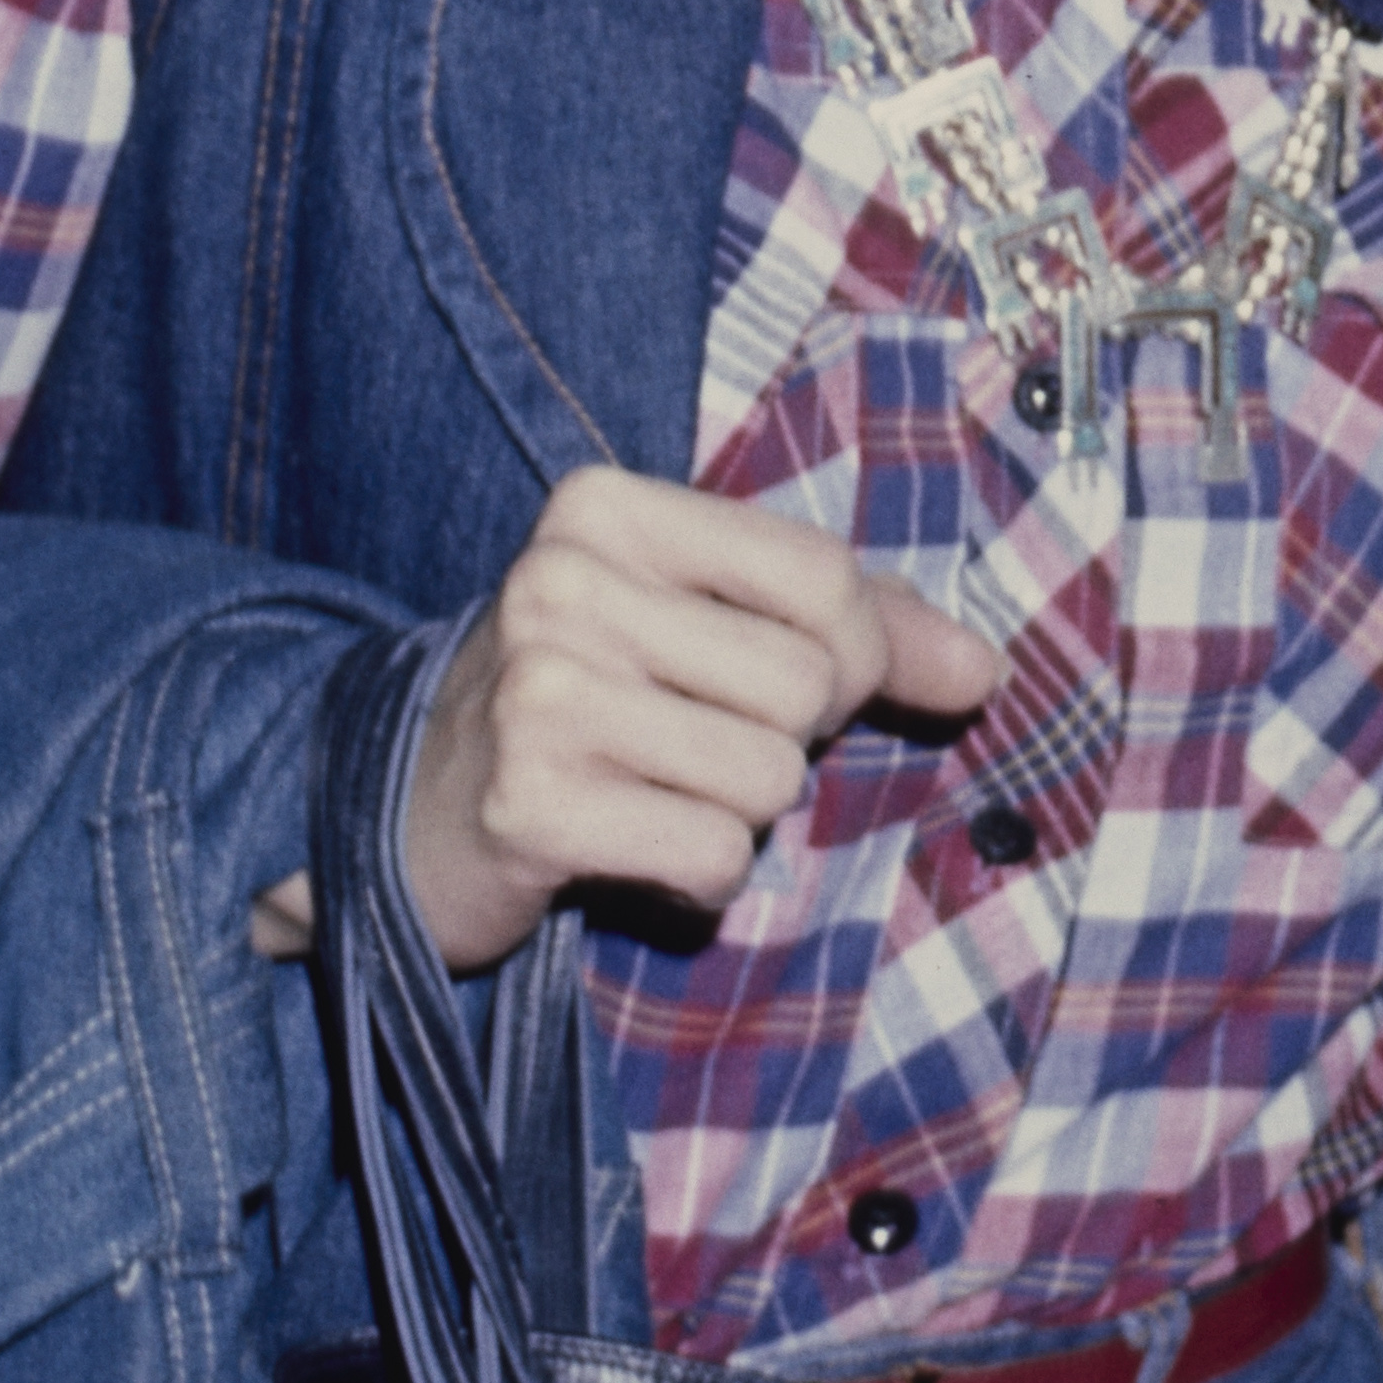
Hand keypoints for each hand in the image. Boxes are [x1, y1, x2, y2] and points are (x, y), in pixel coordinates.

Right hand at [247, 465, 999, 975]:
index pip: (822, 578)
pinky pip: (714, 855)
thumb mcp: (702, 623)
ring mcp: (539, 693)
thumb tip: (983, 669)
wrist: (399, 812)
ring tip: (648, 792)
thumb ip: (853, 626)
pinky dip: (695, 875)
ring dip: (733, 813)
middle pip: (805, 682)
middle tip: (687, 746)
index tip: (788, 689)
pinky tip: (625, 847)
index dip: (847, 656)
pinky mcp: (530, 805)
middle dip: (782, 741)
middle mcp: (562, 581)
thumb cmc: (585, 701)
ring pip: (768, 777)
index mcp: (607, 506)